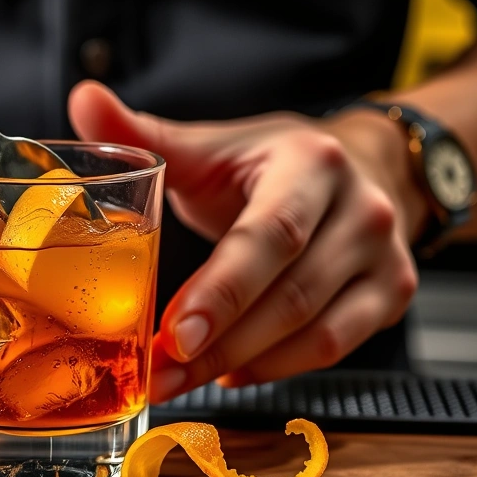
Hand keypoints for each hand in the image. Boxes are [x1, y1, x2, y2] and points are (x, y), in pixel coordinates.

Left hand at [68, 81, 422, 401]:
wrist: (358, 168)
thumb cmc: (270, 164)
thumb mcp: (211, 146)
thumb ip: (144, 134)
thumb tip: (83, 99)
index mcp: (311, 164)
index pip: (269, 236)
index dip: (222, 291)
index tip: (171, 333)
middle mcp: (361, 209)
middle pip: (290, 294)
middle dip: (219, 343)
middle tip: (159, 372)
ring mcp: (385, 256)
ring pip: (315, 332)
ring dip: (240, 364)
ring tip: (179, 378)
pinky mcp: (393, 294)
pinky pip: (335, 348)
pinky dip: (278, 368)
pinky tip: (231, 372)